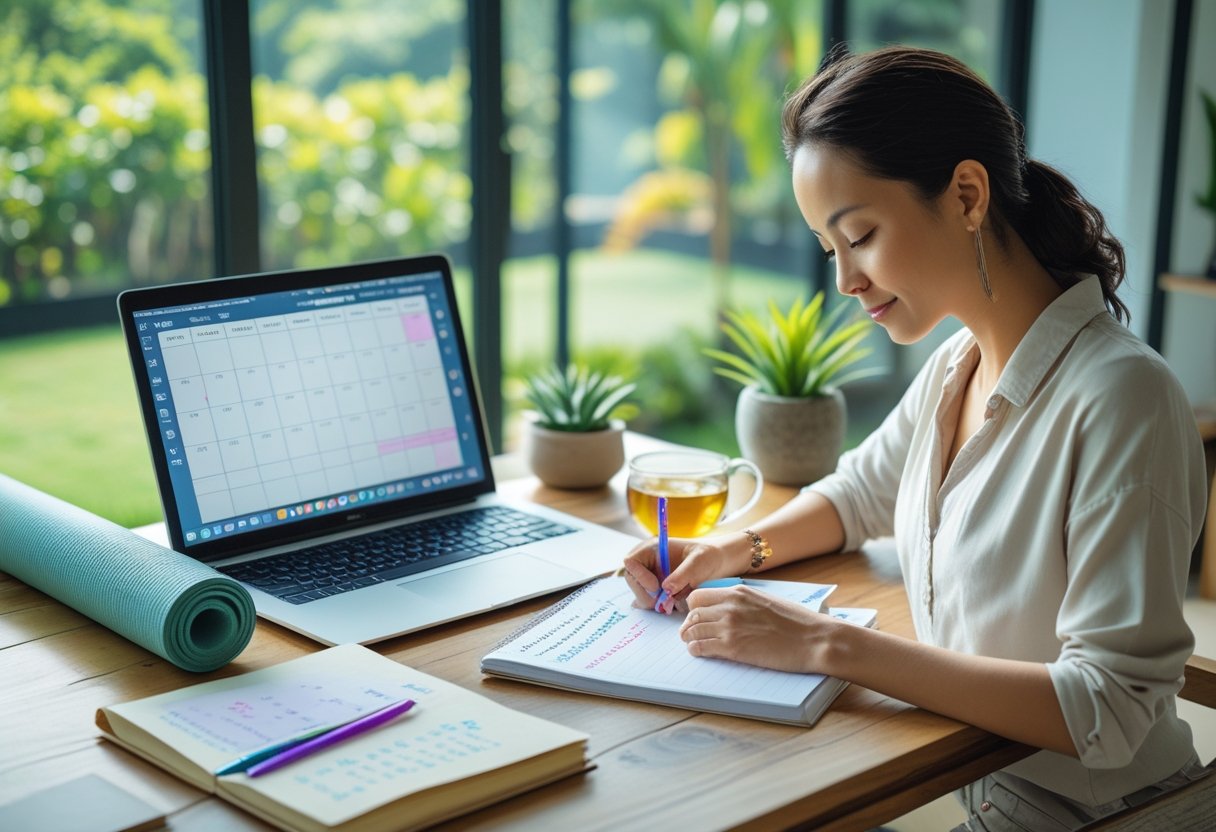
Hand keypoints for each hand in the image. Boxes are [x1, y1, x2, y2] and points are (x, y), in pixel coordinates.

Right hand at [621, 534, 746, 613]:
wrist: (717, 563)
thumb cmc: (708, 555)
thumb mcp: (698, 561)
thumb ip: (682, 574)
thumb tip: (666, 589)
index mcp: (653, 548)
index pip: (631, 562)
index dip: (639, 576)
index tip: (657, 586)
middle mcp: (648, 562)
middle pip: (632, 581)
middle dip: (646, 594)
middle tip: (663, 603)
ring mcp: (651, 575)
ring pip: (640, 593)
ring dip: (652, 602)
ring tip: (671, 604)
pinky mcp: (657, 588)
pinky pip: (649, 600)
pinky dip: (657, 606)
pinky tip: (670, 606)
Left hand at [678, 585, 829, 672]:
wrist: (814, 639)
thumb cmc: (798, 622)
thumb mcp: (766, 600)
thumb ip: (744, 602)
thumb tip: (730, 609)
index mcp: (738, 592)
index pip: (699, 596)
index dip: (694, 607)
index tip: (695, 615)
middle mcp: (730, 606)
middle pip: (692, 613)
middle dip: (688, 623)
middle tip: (689, 631)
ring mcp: (729, 627)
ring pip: (693, 630)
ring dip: (689, 637)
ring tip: (691, 643)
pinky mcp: (732, 648)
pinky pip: (701, 647)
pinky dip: (696, 650)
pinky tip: (698, 652)